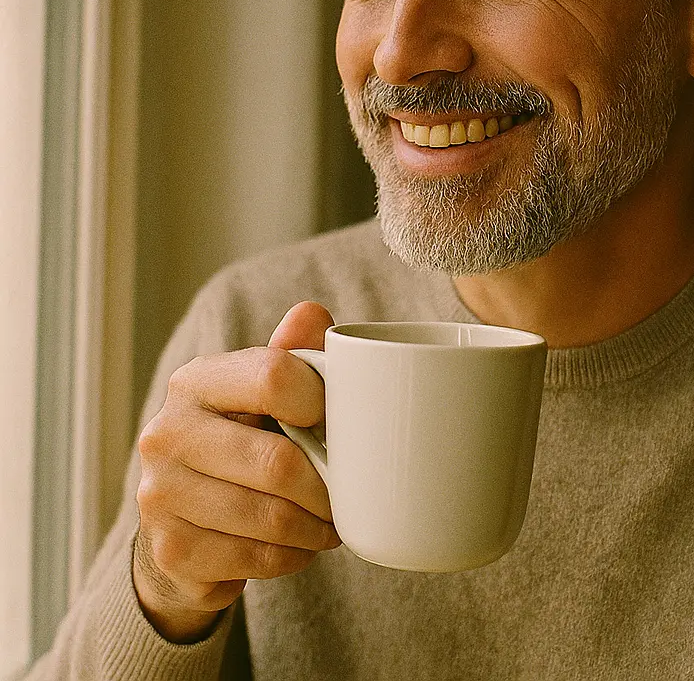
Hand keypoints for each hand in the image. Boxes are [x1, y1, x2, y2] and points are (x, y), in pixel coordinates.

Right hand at [133, 301, 339, 641]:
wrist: (184, 513)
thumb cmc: (243, 434)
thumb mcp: (263, 388)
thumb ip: (292, 351)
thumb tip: (311, 314)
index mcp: (195, 381)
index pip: (275, 378)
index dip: (323, 402)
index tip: (341, 422)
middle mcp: (166, 434)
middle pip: (278, 464)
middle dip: (328, 484)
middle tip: (351, 490)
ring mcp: (160, 496)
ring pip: (271, 519)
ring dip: (317, 526)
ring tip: (333, 519)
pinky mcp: (171, 551)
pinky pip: (257, 560)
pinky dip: (294, 556)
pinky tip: (301, 543)